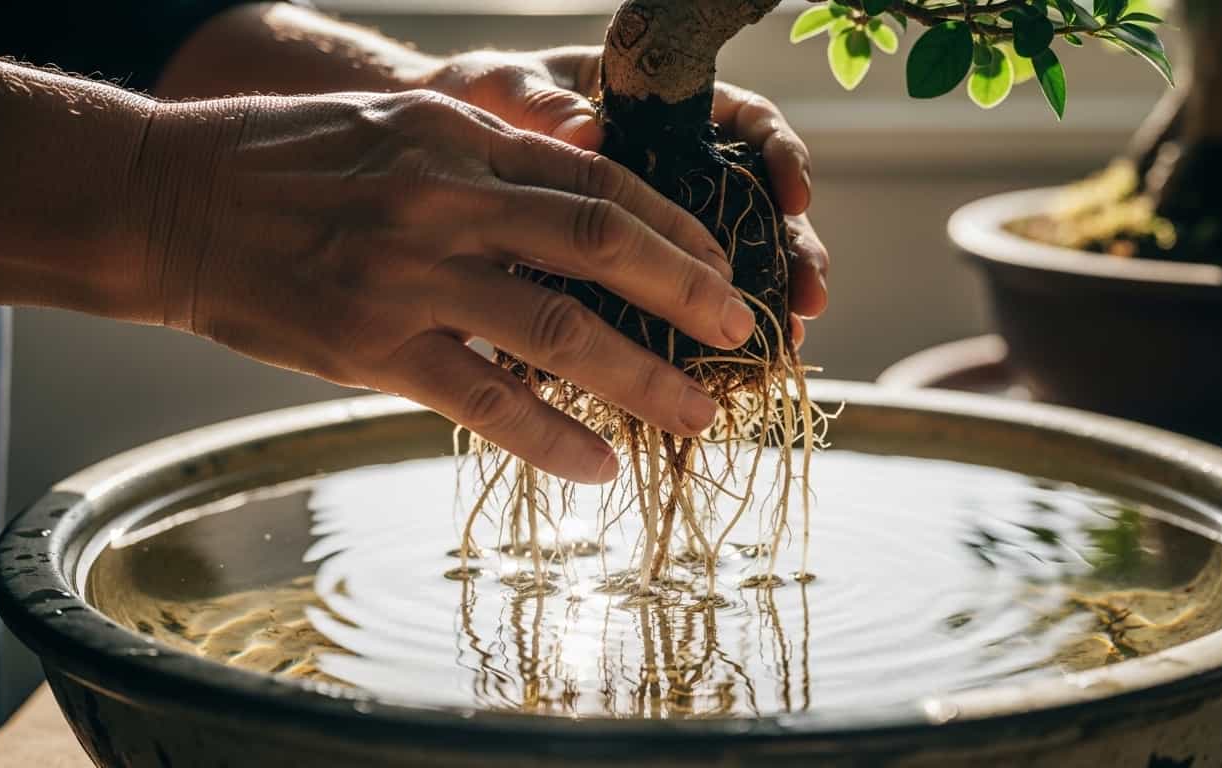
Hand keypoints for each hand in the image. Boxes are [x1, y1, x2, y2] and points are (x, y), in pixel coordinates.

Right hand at [138, 91, 757, 483]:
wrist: (168, 199)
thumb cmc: (289, 162)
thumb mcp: (400, 126)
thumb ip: (489, 156)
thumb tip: (584, 186)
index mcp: (462, 137)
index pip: (600, 179)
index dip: (675, 225)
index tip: (721, 262)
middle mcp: (447, 201)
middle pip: (602, 243)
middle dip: (687, 292)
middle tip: (743, 331)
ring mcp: (409, 276)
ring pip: (556, 330)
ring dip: (642, 377)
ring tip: (698, 413)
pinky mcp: (370, 347)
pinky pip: (482, 401)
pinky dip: (550, 437)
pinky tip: (598, 465)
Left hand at [425, 47, 829, 343]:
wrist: (412, 155)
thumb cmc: (469, 104)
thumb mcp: (497, 89)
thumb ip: (537, 104)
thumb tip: (587, 132)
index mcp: (653, 103)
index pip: (741, 118)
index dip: (778, 154)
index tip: (793, 195)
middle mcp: (669, 163)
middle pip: (756, 201)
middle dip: (791, 249)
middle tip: (809, 296)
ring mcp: (649, 224)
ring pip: (730, 259)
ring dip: (764, 300)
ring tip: (788, 341)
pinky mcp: (621, 275)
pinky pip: (673, 305)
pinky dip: (698, 334)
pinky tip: (722, 368)